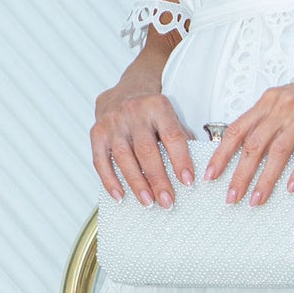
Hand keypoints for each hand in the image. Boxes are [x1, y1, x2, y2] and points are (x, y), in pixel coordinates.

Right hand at [91, 54, 195, 206]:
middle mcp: (133, 112)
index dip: (180, 160)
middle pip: (147, 150)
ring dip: (136, 183)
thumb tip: (196, 168)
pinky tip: (120, 196)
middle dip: (158, 179)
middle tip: (167, 201)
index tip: (188, 181)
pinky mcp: (97, 133)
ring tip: (148, 202)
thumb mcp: (170, 115)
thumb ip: (181, 138)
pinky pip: (100, 160)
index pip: (172, 136)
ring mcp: (113, 122)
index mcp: (157, 106)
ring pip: (124, 157)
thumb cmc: (152, 111)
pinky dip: (110, 180)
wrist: (124, 90)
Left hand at [203, 52, 293, 206]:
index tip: (211, 174)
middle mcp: (283, 106)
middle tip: (231, 196)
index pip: (237, 129)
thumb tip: (251, 145)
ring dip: (264, 179)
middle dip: (239, 174)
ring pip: (277, 151)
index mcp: (270, 100)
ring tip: (256, 200)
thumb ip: (272, 119)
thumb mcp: (291, 99)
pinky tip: (291, 188)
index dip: (221, 154)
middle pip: (253, 144)